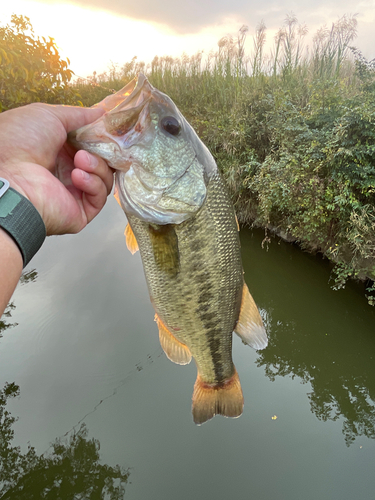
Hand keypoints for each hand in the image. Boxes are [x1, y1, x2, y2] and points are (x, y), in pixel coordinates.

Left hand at [0, 103, 113, 234]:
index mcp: (57, 151)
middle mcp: (66, 172)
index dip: (102, 138)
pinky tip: (77, 176)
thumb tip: (101, 112)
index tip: (111, 130)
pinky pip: (99, 198)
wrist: (9, 177)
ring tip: (79, 160)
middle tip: (99, 145)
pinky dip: (93, 184)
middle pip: (102, 162)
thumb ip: (78, 114)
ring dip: (97, 166)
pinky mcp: (79, 212)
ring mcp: (73, 193)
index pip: (91, 146)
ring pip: (104, 179)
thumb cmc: (20, 142)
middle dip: (103, 152)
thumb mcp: (49, 116)